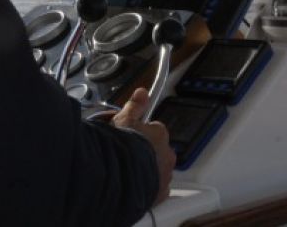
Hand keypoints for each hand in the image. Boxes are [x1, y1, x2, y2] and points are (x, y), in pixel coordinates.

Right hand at [112, 88, 175, 205]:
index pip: (155, 130)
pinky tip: (133, 186)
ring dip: (147, 170)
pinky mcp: (160, 194)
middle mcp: (166, 154)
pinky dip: (148, 188)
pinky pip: (156, 189)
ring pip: (158, 170)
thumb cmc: (121, 147)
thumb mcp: (123, 120)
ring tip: (127, 171)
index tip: (131, 136)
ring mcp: (165, 175)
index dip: (141, 133)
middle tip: (127, 154)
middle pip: (157, 150)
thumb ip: (134, 106)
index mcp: (159, 134)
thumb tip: (142, 92)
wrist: (119, 176)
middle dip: (146, 152)